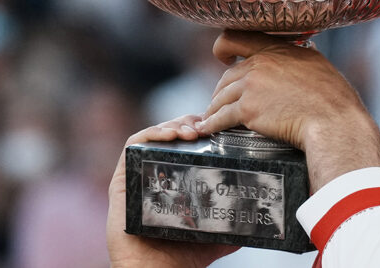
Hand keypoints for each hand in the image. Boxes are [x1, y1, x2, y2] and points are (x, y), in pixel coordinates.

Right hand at [107, 115, 237, 267]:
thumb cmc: (182, 255)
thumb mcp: (216, 231)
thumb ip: (234, 219)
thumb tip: (258, 210)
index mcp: (176, 181)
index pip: (187, 144)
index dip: (202, 129)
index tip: (219, 126)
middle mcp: (155, 175)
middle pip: (171, 135)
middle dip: (189, 123)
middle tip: (207, 125)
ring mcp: (137, 176)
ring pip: (152, 136)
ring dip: (173, 125)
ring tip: (193, 130)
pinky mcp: (120, 182)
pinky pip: (131, 148)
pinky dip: (150, 134)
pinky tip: (170, 135)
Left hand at [198, 30, 379, 190]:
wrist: (333, 120)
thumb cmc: (333, 97)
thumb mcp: (318, 63)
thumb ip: (302, 56)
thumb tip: (305, 49)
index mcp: (277, 49)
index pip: (237, 37)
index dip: (224, 47)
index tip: (223, 57)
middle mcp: (260, 63)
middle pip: (227, 75)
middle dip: (222, 90)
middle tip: (222, 101)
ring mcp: (252, 86)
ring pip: (221, 96)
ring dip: (215, 108)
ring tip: (212, 118)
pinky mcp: (247, 110)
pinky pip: (221, 117)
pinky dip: (212, 124)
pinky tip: (208, 129)